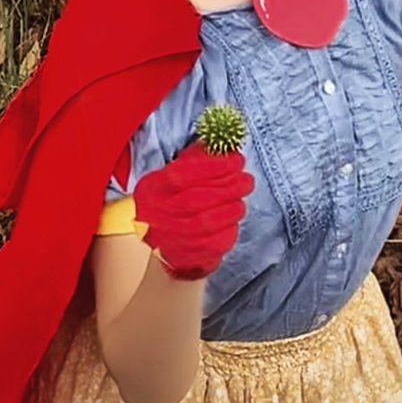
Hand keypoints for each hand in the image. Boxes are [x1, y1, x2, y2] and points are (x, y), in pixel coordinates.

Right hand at [133, 143, 253, 280]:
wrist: (159, 239)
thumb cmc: (172, 197)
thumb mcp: (175, 172)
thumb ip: (199, 157)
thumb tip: (226, 145)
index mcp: (153, 188)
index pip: (183, 175)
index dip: (214, 167)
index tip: (237, 161)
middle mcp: (157, 214)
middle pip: (197, 200)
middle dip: (229, 188)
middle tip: (247, 180)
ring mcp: (169, 238)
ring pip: (206, 223)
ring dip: (231, 209)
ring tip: (241, 201)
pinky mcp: (184, 257)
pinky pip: (213, 245)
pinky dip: (229, 231)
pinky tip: (233, 221)